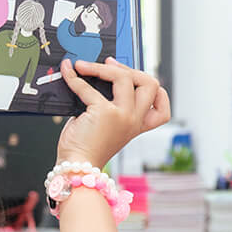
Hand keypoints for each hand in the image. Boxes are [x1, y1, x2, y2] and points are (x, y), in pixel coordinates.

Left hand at [56, 57, 170, 167]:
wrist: (76, 167)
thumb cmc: (86, 147)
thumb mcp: (106, 125)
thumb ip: (110, 105)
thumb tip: (98, 77)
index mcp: (137, 126)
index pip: (162, 108)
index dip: (156, 91)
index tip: (134, 76)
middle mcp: (134, 120)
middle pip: (150, 83)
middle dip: (130, 68)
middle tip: (108, 64)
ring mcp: (122, 116)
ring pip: (124, 77)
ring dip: (101, 67)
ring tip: (83, 66)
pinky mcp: (104, 113)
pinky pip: (89, 87)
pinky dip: (75, 78)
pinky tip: (68, 73)